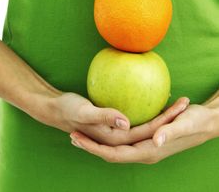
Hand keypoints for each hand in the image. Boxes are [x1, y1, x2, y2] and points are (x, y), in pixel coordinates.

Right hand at [27, 92, 188, 145]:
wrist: (53, 109)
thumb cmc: (67, 109)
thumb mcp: (84, 111)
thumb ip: (104, 116)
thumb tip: (125, 121)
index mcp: (114, 139)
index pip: (146, 131)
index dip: (164, 121)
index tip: (178, 107)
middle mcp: (118, 138)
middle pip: (150, 130)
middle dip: (168, 119)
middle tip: (184, 102)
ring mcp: (115, 132)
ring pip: (144, 126)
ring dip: (160, 116)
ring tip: (174, 102)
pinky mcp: (113, 125)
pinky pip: (134, 119)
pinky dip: (145, 112)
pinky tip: (151, 98)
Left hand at [69, 101, 218, 163]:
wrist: (208, 122)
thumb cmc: (197, 121)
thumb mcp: (185, 123)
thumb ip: (169, 132)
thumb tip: (154, 140)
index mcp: (149, 151)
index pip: (115, 155)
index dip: (94, 148)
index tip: (76, 139)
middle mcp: (144, 152)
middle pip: (110, 155)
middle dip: (90, 148)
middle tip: (71, 136)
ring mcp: (144, 148)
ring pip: (114, 150)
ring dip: (96, 144)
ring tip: (78, 134)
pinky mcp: (145, 141)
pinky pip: (122, 143)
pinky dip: (107, 139)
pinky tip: (98, 129)